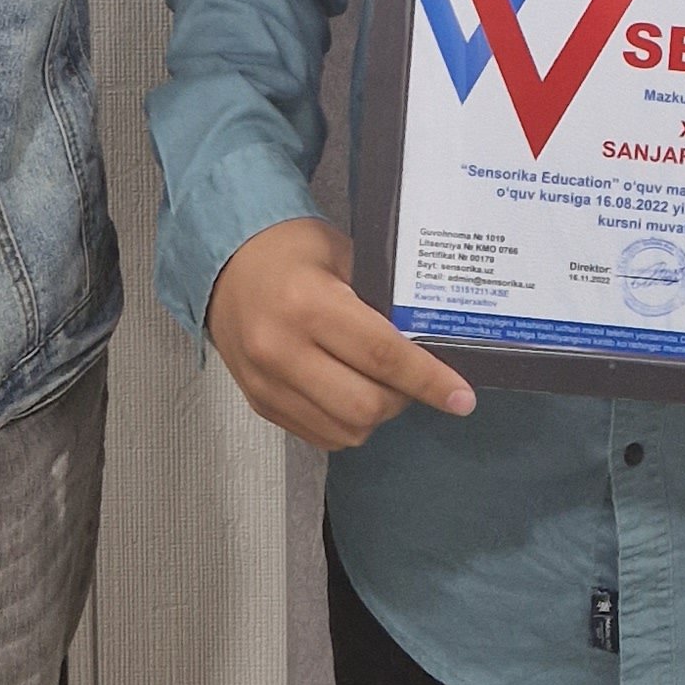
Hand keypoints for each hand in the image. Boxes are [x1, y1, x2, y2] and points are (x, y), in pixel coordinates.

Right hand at [205, 217, 475, 451]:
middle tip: (412, 378)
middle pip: (364, 405)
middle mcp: (282, 351)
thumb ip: (379, 294)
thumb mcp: (341, 253)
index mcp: (308, 305)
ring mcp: (266, 384)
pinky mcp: (259, 404)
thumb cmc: (290, 248)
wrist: (222, 262)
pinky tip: (351, 392)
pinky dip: (346, 424)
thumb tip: (427, 336)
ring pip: (344, 430)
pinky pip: (319, 436)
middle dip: (402, 399)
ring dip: (375, 415)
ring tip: (380, 383)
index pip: (381, 354)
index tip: (462, 398)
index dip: (428, 380)